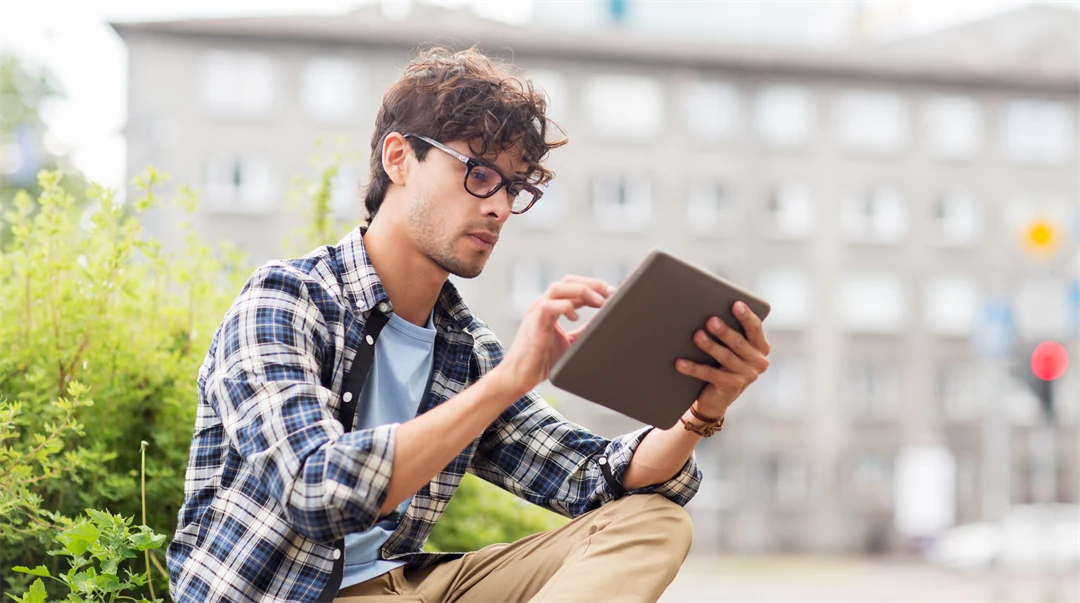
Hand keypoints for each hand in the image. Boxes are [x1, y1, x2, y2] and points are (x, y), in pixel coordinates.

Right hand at [496, 276, 612, 397]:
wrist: (520, 375)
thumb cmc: (542, 360)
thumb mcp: (570, 342)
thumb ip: (584, 330)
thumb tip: (604, 323)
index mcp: (551, 306)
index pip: (573, 286)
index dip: (594, 286)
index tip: (612, 294)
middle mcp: (543, 304)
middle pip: (569, 281)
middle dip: (592, 284)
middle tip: (610, 293)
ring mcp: (537, 310)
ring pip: (560, 287)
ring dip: (583, 291)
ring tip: (599, 302)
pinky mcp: (535, 322)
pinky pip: (550, 305)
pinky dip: (566, 307)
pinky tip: (576, 317)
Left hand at [674, 301, 770, 418]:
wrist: (717, 397)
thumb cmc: (722, 363)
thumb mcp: (730, 347)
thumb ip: (729, 332)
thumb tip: (709, 314)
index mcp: (760, 347)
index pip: (755, 328)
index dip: (746, 316)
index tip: (735, 304)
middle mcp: (758, 362)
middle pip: (739, 343)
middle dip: (724, 331)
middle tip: (710, 320)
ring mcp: (747, 376)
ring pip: (726, 358)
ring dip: (710, 346)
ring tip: (697, 336)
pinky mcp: (732, 387)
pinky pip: (711, 374)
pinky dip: (694, 368)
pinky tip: (680, 362)